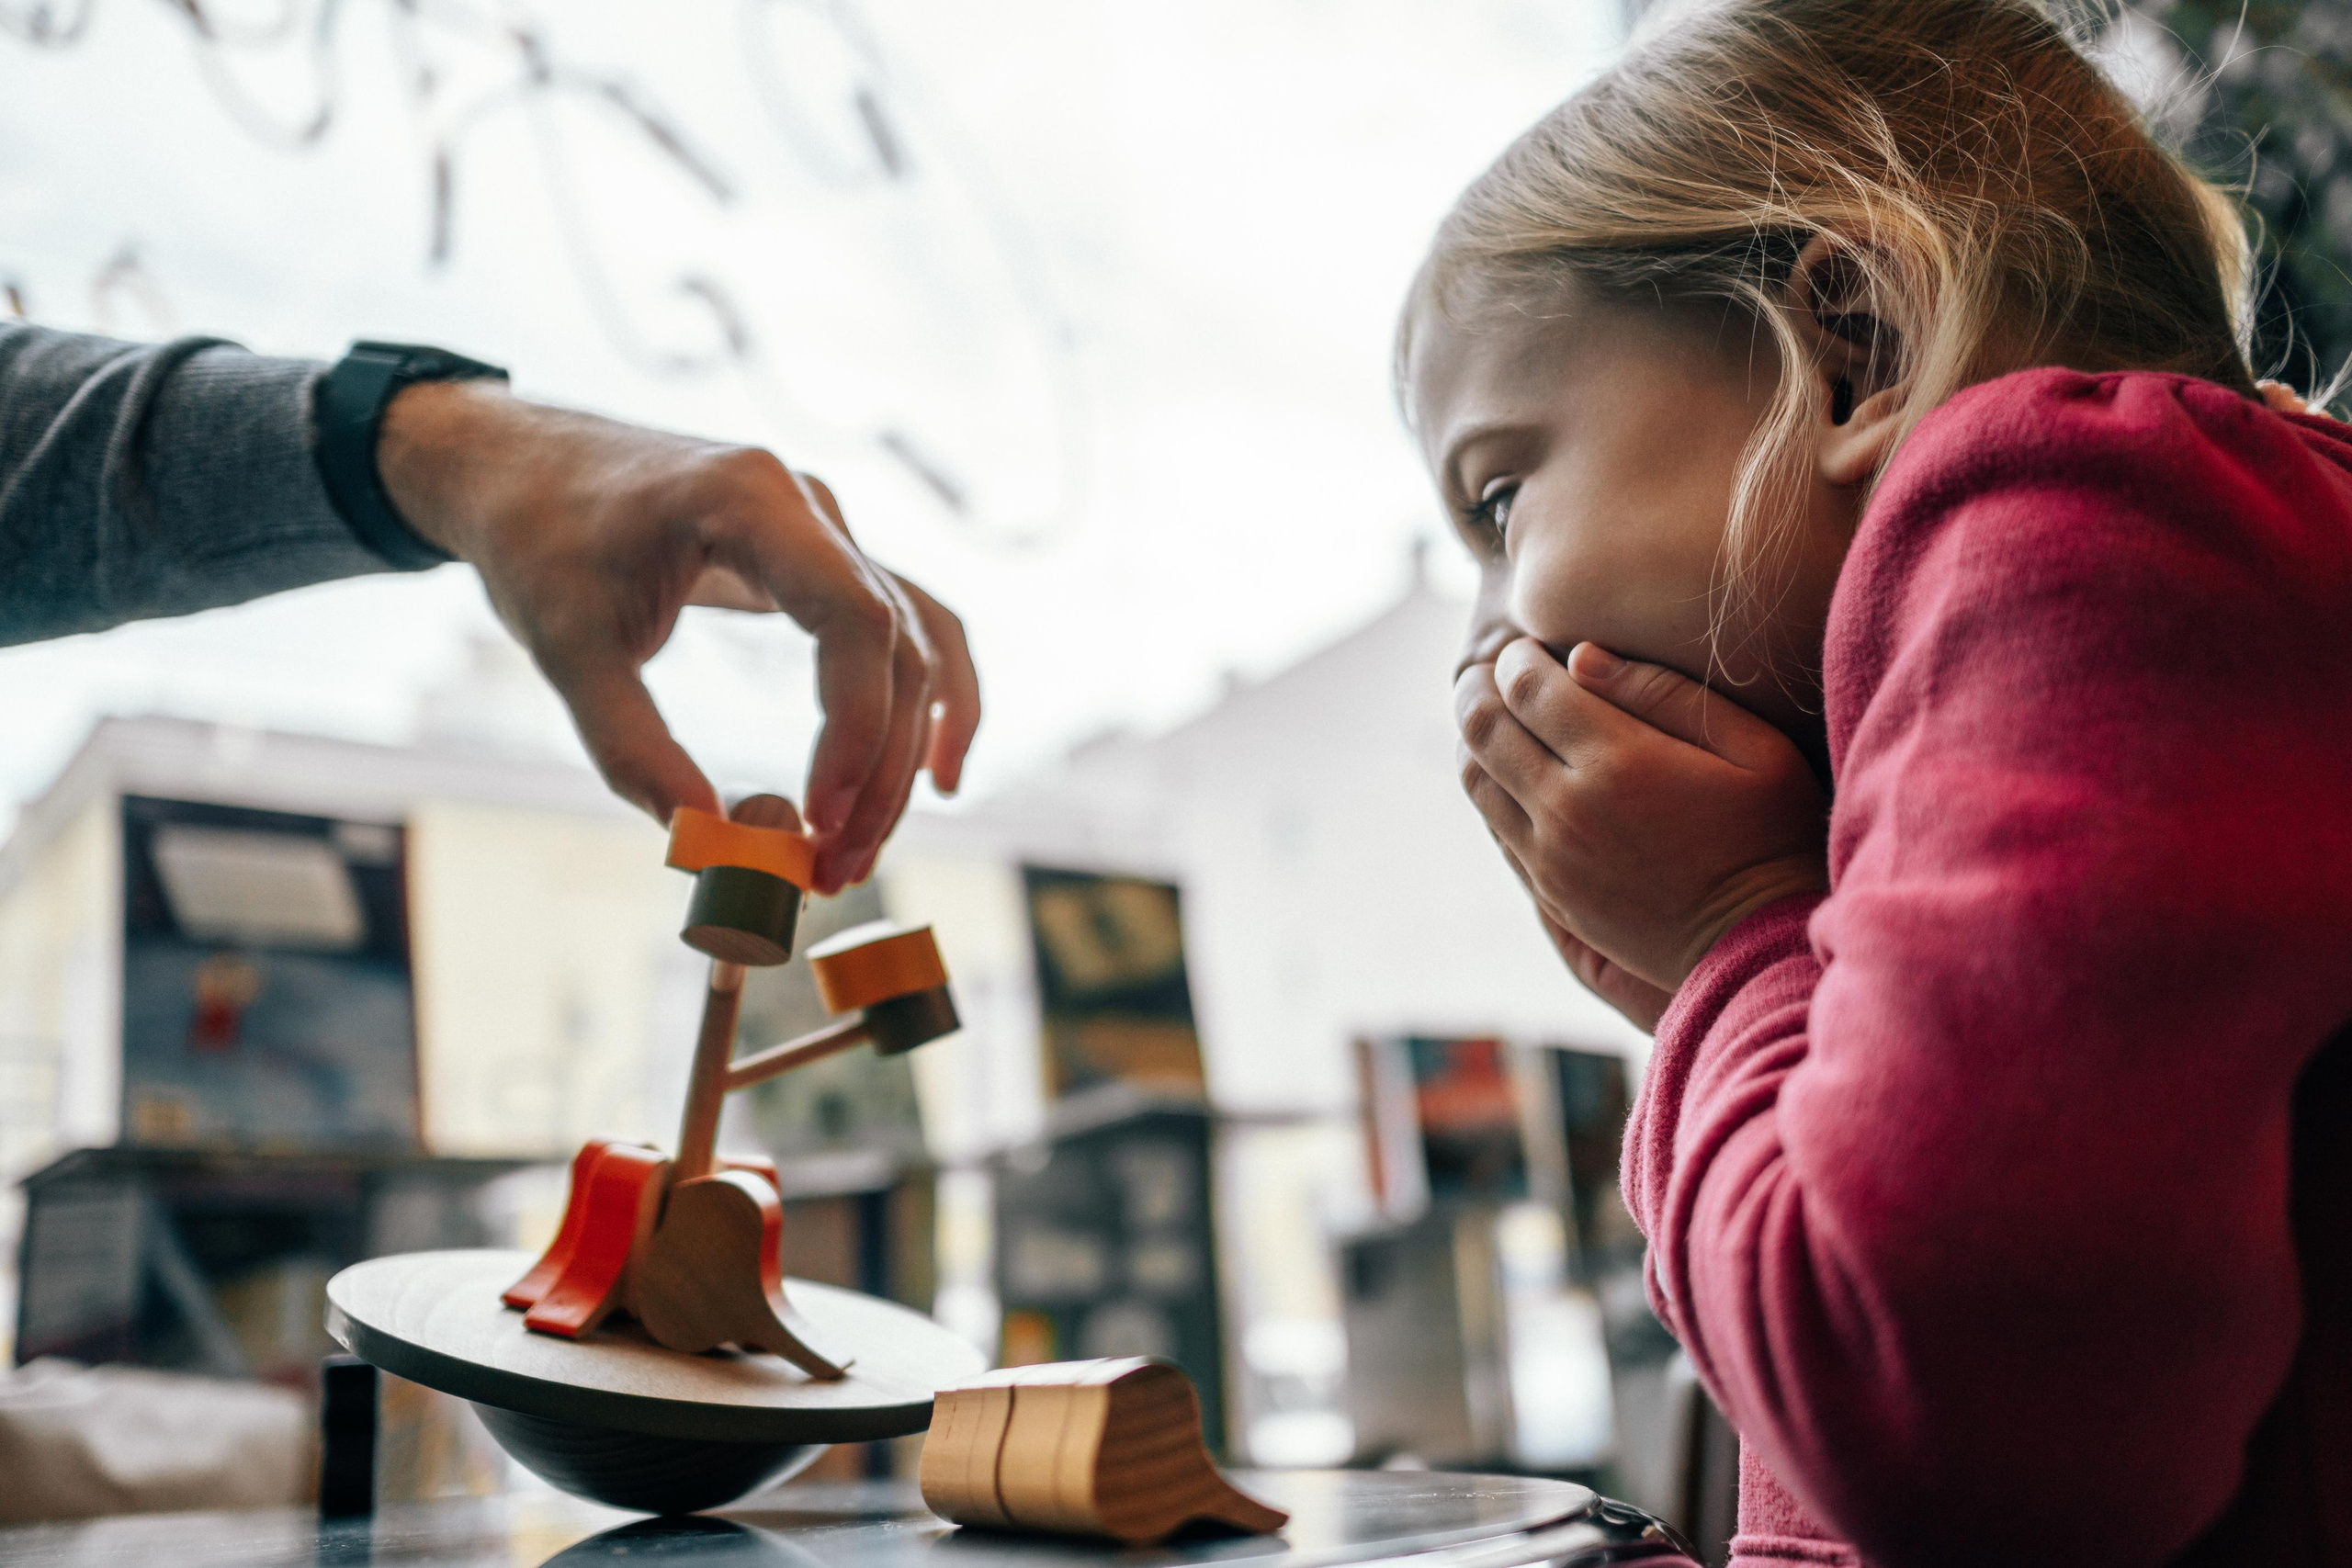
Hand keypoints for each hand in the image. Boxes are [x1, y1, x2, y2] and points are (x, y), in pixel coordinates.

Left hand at [376, 380, 978, 891]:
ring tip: (859, 851)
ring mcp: (827, 531)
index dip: (855, 726)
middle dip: (877, 771)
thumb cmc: (537, 538)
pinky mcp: (823, 562)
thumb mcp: (565, 646)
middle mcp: (810, 506)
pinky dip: (934, 703)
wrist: (519, 466)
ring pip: (912, 651)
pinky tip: (936, 776)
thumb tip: (707, 842)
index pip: (852, 616)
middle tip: (832, 870)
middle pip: (895, 648)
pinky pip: (911, 630)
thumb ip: (631, 746)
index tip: (818, 817)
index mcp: (751, 498)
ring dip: (900, 758)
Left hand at [1456, 638, 1827, 996]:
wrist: (1760, 943)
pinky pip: (1494, 826)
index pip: (1527, 688)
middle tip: (1492, 669)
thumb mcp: (1753, 747)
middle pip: (1483, 729)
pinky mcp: (1549, 891)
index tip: (1529, 645)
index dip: (1518, 657)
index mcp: (1619, 760)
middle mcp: (1568, 807)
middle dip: (1478, 687)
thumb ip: (1664, 693)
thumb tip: (1582, 656)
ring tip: (1495, 713)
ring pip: (1476, 779)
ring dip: (1475, 738)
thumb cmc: (1772, 834)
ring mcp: (1550, 856)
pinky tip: (1512, 771)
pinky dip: (1490, 788)